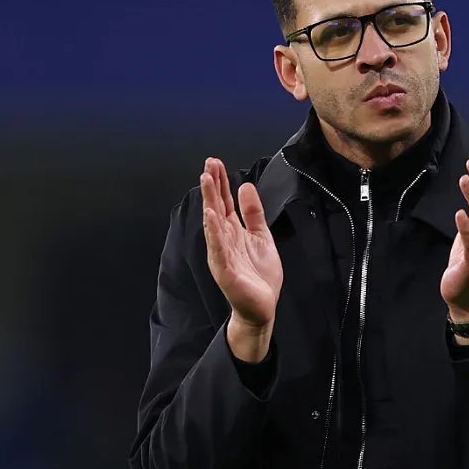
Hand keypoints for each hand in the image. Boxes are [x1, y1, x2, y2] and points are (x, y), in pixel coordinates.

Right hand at [199, 157, 281, 361]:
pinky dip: (214, 232)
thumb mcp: (262, 237)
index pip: (224, 202)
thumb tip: (245, 186)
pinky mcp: (225, 270)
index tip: (215, 163)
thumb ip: (253, 213)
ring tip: (206, 182)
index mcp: (233, 232)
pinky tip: (211, 216)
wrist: (263, 306)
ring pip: (214, 224)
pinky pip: (218, 248)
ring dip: (210, 202)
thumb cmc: (260, 275)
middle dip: (212, 186)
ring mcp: (222, 254)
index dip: (220, 183)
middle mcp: (224, 240)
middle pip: (216, 208)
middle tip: (208, 164)